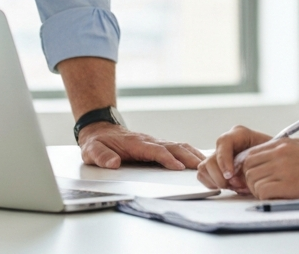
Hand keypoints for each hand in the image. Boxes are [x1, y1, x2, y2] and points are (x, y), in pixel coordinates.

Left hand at [78, 122, 204, 170]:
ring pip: (177, 146)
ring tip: (206, 163)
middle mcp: (148, 141)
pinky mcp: (156, 145)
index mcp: (135, 143)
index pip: (155, 150)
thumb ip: (101, 156)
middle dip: (188, 157)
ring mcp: (153, 142)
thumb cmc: (97, 141)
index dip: (167, 159)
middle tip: (202, 167)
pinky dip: (189, 152)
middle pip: (172, 147)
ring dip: (192, 153)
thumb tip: (113, 163)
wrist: (99, 129)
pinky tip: (198, 159)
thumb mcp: (91, 150)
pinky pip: (175, 148)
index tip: (178, 168)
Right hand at [197, 125, 270, 193]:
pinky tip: (228, 186)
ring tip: (234, 186)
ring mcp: (219, 155)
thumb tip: (242, 176)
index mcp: (239, 134)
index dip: (224, 160)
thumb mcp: (271, 154)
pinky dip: (213, 183)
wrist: (279, 163)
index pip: (223, 142)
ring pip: (204, 168)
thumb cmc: (277, 156)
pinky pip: (204, 175)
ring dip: (217, 181)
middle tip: (236, 185)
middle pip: (211, 159)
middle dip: (221, 176)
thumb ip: (258, 160)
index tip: (230, 175)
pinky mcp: (215, 167)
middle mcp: (227, 144)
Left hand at [237, 137, 298, 199]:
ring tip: (273, 194)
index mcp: (283, 144)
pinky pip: (262, 192)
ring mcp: (284, 168)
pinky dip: (266, 198)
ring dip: (258, 191)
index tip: (256, 179)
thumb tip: (261, 167)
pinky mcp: (289, 184)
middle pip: (248, 167)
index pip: (251, 154)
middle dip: (251, 180)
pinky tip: (279, 198)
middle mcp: (280, 153)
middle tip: (263, 190)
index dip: (249, 169)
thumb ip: (281, 155)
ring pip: (253, 180)